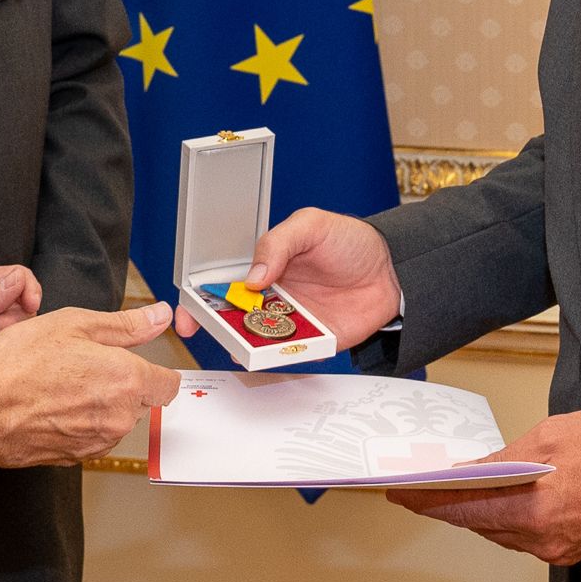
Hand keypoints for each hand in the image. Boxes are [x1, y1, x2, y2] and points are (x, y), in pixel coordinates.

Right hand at [0, 303, 181, 469]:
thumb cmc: (17, 366)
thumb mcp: (72, 324)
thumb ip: (125, 324)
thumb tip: (158, 317)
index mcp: (126, 380)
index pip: (169, 383)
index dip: (156, 369)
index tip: (141, 362)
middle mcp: (118, 417)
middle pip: (139, 400)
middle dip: (120, 383)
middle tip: (83, 364)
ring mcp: (97, 441)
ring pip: (113, 419)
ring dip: (97, 403)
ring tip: (60, 383)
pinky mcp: (75, 457)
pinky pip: (89, 436)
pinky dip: (77, 422)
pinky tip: (50, 404)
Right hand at [171, 207, 399, 346]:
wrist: (394, 269)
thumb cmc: (351, 241)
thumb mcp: (311, 225)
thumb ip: (278, 243)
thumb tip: (252, 275)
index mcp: (264, 265)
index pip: (223, 280)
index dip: (200, 295)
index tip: (186, 307)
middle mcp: (271, 295)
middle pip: (231, 313)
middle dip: (211, 323)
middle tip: (201, 328)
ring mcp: (290, 320)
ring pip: (254, 336)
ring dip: (241, 341)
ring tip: (236, 340)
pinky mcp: (311, 341)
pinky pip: (286, 353)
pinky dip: (273, 356)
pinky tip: (266, 353)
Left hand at [389, 409, 580, 564]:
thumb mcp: (551, 436)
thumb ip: (504, 458)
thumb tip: (470, 470)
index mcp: (532, 510)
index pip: (461, 508)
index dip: (425, 500)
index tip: (398, 492)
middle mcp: (540, 539)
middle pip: (476, 523)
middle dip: (445, 506)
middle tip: (416, 490)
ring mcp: (556, 549)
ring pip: (498, 532)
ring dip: (473, 514)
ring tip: (447, 493)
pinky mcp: (571, 551)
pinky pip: (522, 538)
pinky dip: (502, 520)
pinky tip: (493, 502)